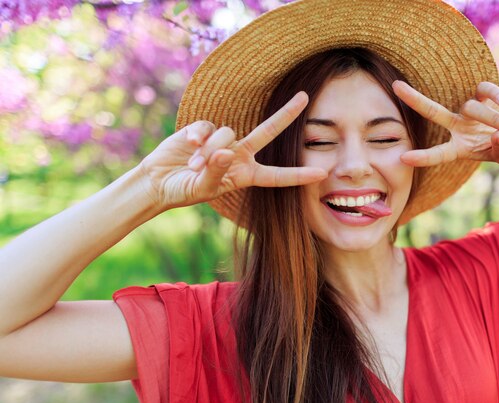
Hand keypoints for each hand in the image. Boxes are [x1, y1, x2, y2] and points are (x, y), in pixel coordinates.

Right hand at [139, 92, 326, 208]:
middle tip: (305, 96)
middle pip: (267, 132)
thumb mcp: (202, 189)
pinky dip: (198, 136)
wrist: (157, 181)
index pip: (277, 175)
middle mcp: (239, 154)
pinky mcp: (203, 129)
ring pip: (228, 134)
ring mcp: (222, 140)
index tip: (322, 173)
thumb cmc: (183, 191)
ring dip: (209, 152)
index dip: (298, 175)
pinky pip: (208, 126)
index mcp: (246, 175)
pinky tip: (187, 145)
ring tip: (192, 165)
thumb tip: (226, 151)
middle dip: (286, 114)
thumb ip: (216, 172)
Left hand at [392, 81, 498, 166]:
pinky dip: (494, 95)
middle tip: (395, 86)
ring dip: (492, 118)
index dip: (423, 157)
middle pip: (432, 112)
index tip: (403, 159)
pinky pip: (484, 90)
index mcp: (458, 147)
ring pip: (471, 108)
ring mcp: (469, 110)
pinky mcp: (484, 95)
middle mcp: (458, 126)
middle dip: (414, 99)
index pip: (438, 153)